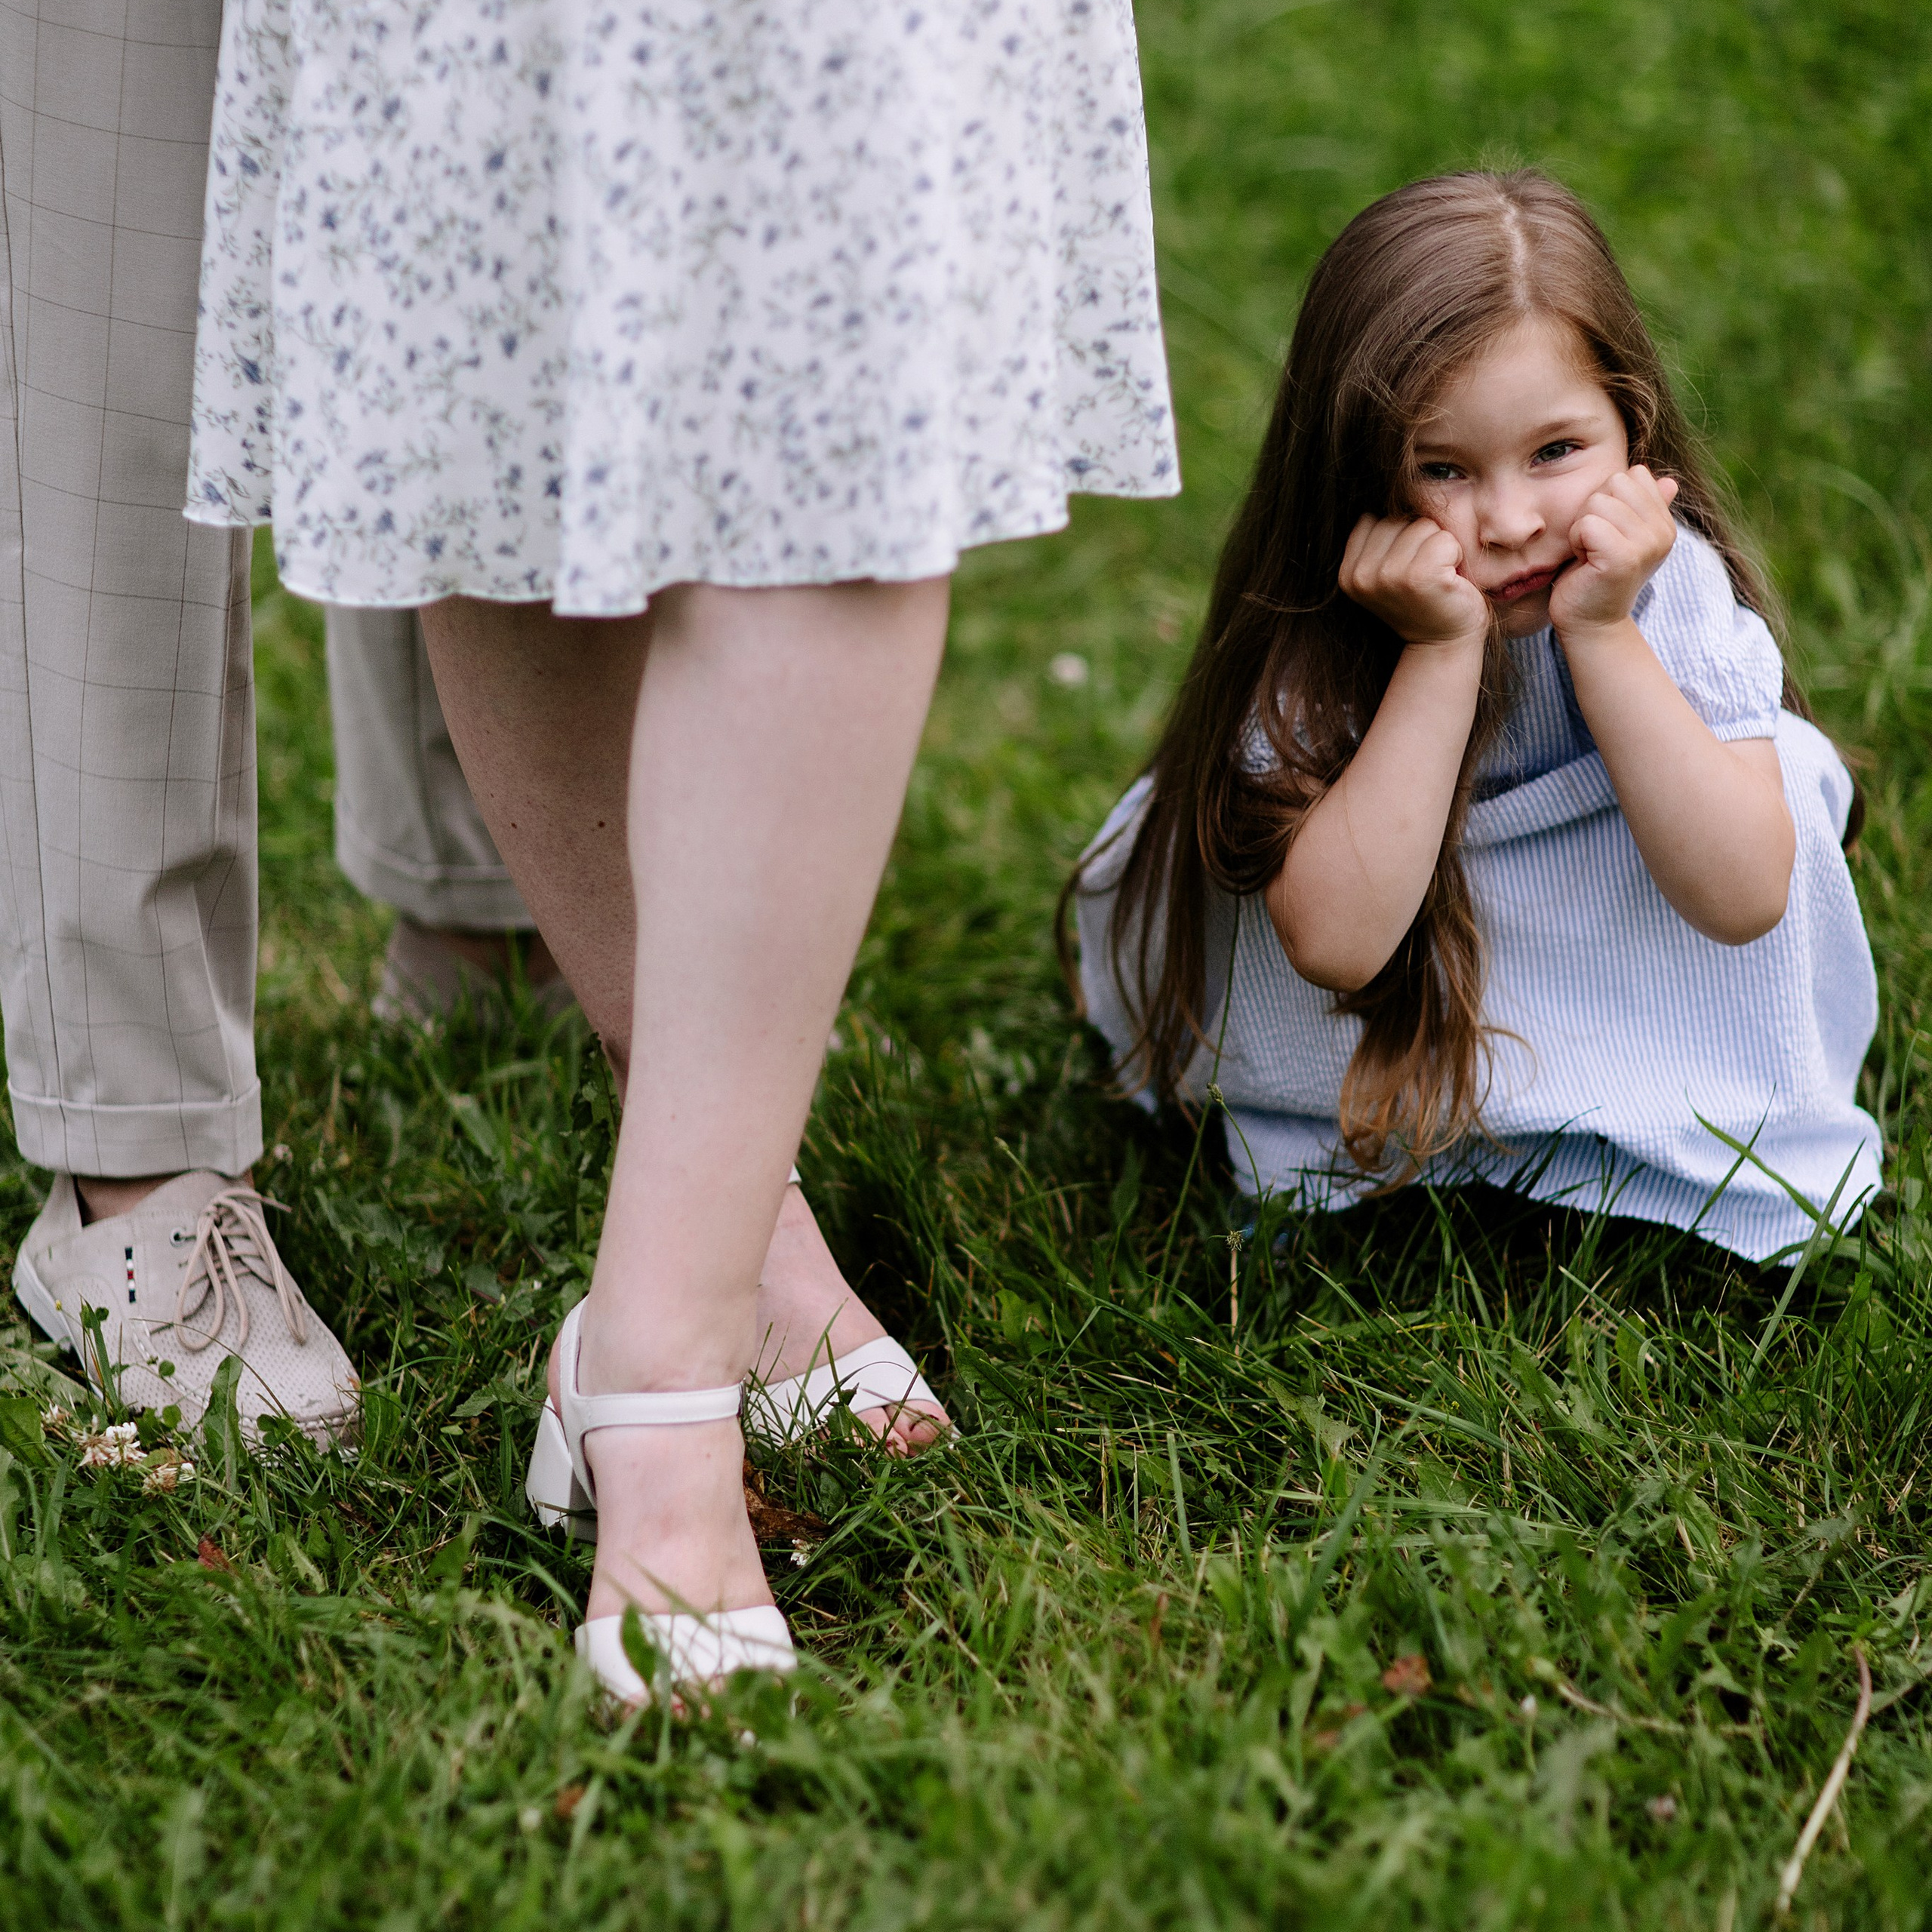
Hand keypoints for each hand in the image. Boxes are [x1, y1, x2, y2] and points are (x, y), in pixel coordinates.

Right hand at [1339, 513, 1488, 647]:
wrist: (1445, 642)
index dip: (1399, 537)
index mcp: (1348, 572)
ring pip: (1423, 525)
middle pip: (1398, 519)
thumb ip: (1378, 540)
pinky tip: (1449, 580)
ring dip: (1439, 548)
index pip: (1375, 519)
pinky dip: (1454, 556)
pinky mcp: (1418, 578)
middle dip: (1419, 540)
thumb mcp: (1387, 570)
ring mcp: (1388, 577)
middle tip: (1424, 576)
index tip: (1405, 570)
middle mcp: (1361, 575)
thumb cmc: (1424, 599)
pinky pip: (1444, 539)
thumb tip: (1384, 490)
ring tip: (1436, 577)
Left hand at [1548, 465, 1679, 638]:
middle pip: (1614, 482)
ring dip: (1581, 528)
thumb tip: (1670, 481)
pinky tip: (1584, 562)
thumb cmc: (1596, 576)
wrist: (1590, 623)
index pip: (1632, 474)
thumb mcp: (1622, 536)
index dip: (1607, 499)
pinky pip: (1588, 524)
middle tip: (1594, 545)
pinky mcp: (1623, 558)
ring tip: (1589, 554)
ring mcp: (1646, 545)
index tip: (1605, 533)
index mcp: (1663, 523)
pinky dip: (1576, 541)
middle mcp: (1662, 532)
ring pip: (1598, 502)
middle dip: (1592, 511)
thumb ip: (1643, 507)